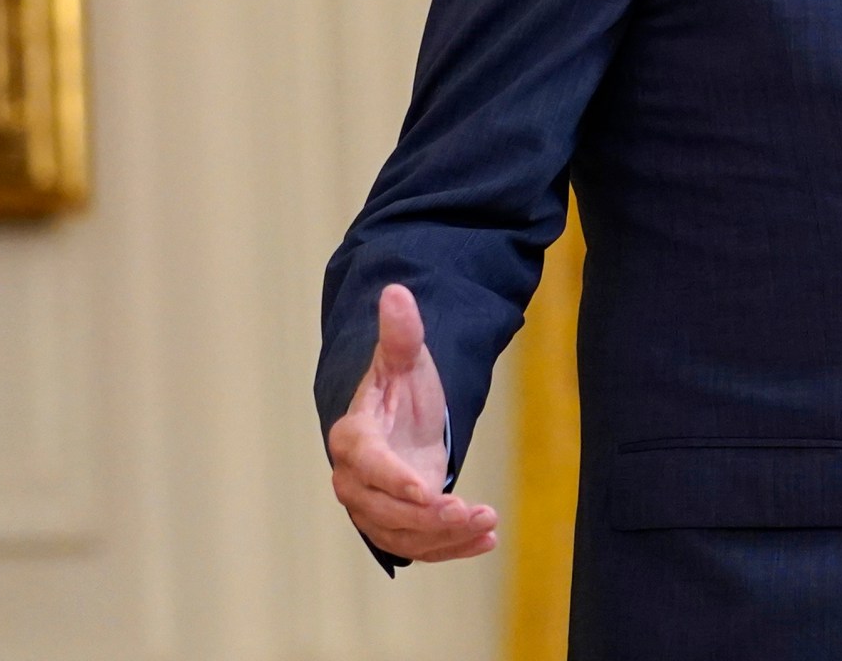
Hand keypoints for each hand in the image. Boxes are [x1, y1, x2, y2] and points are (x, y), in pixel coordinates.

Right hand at [326, 284, 498, 561]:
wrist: (403, 420)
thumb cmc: (402, 387)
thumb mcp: (406, 359)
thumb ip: (402, 332)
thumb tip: (396, 291)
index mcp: (353, 436)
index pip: (366, 461)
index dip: (393, 477)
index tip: (427, 487)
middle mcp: (353, 478)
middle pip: (382, 509)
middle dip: (427, 516)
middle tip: (472, 511)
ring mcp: (371, 507)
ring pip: (401, 534)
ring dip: (444, 536)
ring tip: (488, 525)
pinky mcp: (395, 525)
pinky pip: (417, 546)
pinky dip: (450, 549)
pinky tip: (486, 541)